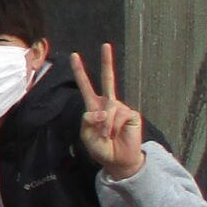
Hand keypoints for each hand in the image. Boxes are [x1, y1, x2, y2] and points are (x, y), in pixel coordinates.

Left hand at [73, 44, 146, 179]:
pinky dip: (114, 126)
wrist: (119, 161)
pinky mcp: (131, 114)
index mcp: (94, 108)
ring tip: (107, 136)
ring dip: (105, 125)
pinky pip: (119, 115)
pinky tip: (116, 134)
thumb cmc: (102, 149)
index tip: (74, 56)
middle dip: (107, 62)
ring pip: (109, 108)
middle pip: (108, 79)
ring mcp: (121, 108)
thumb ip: (89, 121)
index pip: (86, 86)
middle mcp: (108, 104)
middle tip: (105, 45)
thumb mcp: (87, 136)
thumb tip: (103, 111)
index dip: (80, 72)